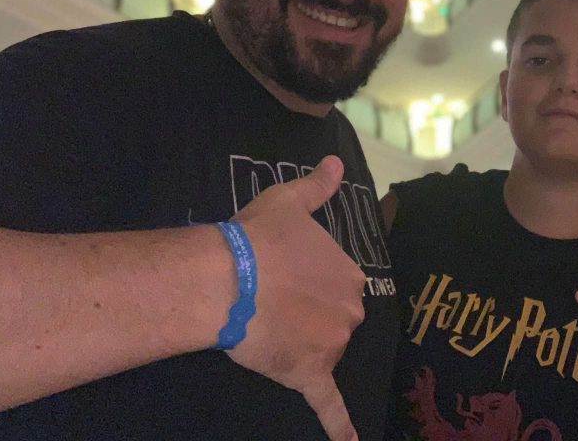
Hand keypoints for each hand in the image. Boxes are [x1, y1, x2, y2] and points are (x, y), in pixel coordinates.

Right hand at [227, 156, 364, 440]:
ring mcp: (332, 345)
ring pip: (324, 352)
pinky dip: (341, 425)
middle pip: (335, 320)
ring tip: (270, 330)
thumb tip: (335, 163)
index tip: (288, 279)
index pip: (339, 286)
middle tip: (276, 304)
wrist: (227, 278)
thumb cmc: (258, 238)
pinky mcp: (310, 374)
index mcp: (350, 274)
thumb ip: (317, 186)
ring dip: (304, 346)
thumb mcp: (290, 201)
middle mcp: (351, 311)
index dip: (312, 284)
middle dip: (311, 315)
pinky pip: (329, 404)